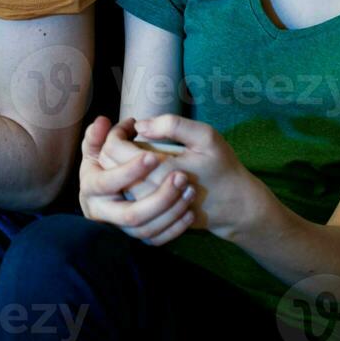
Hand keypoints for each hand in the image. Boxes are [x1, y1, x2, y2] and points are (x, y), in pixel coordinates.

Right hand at [78, 116, 196, 245]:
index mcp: (92, 186)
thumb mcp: (103, 145)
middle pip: (131, 214)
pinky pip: (156, 239)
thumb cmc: (112, 159)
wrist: (120, 189)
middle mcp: (102, 211)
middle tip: (182, 177)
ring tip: (189, 189)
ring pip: (146, 229)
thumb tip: (103, 121)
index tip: (152, 156)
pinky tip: (189, 211)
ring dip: (171, 210)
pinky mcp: (136, 236)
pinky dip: (174, 227)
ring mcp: (120, 227)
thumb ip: (100, 134)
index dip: (129, 170)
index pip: (107, 182)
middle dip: (159, 198)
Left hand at [104, 114, 270, 241]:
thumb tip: (140, 125)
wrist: (232, 205)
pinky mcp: (147, 216)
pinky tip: (138, 168)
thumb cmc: (220, 167)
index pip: (114, 148)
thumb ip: (173, 125)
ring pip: (112, 182)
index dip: (117, 131)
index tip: (131, 123)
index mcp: (160, 170)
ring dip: (115, 161)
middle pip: (107, 165)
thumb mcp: (206, 137)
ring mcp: (145, 208)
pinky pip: (122, 195)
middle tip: (129, 131)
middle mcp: (147, 193)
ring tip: (133, 147)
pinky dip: (123, 178)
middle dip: (112, 143)